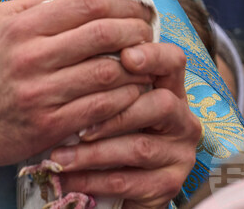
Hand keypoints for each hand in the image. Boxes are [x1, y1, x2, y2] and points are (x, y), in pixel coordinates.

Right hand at [0, 0, 156, 165]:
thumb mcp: (0, 23)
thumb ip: (41, 1)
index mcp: (23, 27)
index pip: (89, 4)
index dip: (123, 4)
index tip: (137, 9)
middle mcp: (31, 57)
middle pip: (104, 34)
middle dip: (136, 31)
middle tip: (148, 33)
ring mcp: (40, 93)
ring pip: (108, 72)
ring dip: (137, 66)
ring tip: (147, 62)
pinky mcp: (49, 126)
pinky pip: (101, 108)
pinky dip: (125, 98)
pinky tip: (134, 92)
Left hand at [50, 42, 201, 208]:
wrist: (119, 193)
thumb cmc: (111, 137)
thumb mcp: (112, 105)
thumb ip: (106, 81)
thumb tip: (75, 49)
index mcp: (172, 91)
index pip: (174, 61)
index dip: (154, 56)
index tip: (125, 56)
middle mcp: (184, 120)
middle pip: (163, 104)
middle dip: (116, 113)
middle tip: (78, 124)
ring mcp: (180, 154)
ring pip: (139, 147)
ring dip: (94, 153)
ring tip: (59, 156)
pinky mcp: (168, 185)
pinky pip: (128, 180)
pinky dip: (93, 179)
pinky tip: (68, 177)